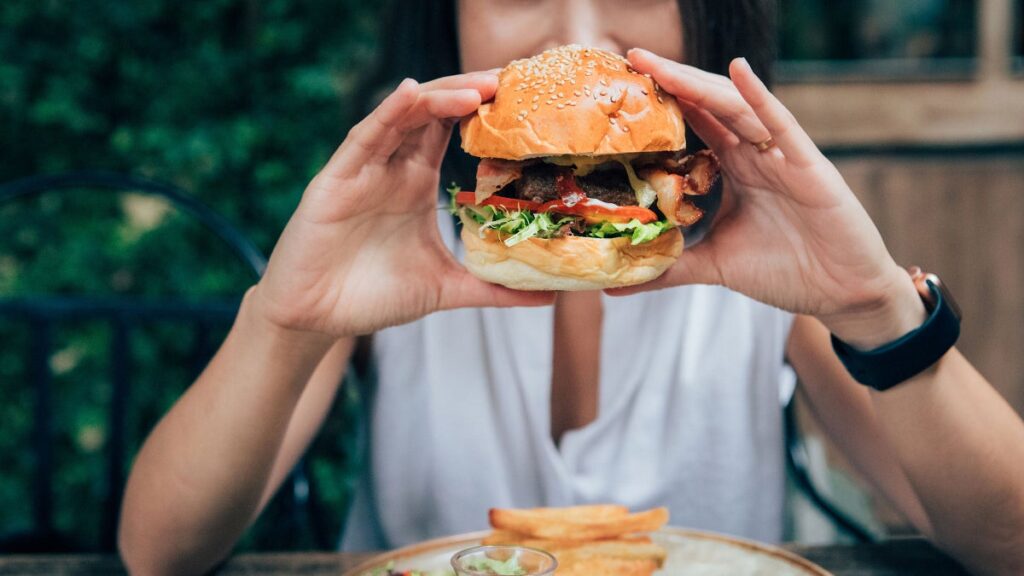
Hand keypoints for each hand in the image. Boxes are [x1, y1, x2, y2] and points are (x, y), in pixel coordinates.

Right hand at [254, 73, 552, 337]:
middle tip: (509, 83)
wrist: (317, 319)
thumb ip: (493, 288)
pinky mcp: (336, 180)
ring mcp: (364, 169)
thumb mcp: (445, 288)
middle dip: (469, 93)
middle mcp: (392, 167)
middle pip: (433, 113)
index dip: (484, 112)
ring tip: (476, 90)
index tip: (525, 104)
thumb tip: (549, 295)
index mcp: (416, 182)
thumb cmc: (373, 296)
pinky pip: (364, 138)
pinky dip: (388, 113)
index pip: (452, 130)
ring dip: (439, 98)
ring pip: (403, 116)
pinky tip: (410, 94)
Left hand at [613, 49, 923, 346]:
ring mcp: (782, 156)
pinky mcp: (810, 167)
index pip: (694, 123)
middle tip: (632, 57)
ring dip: (699, 84)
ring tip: (661, 64)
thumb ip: (669, 267)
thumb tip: (613, 285)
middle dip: (671, 80)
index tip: (622, 86)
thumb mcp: (714, 266)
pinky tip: (737, 72)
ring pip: (736, 108)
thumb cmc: (787, 271)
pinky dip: (759, 97)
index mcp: (735, 168)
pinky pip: (781, 125)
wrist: (841, 294)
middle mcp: (756, 153)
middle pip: (708, 105)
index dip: (662, 102)